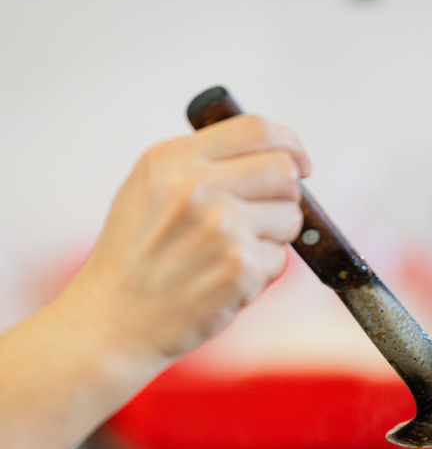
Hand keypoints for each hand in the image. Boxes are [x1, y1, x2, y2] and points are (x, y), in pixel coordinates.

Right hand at [56, 114, 311, 362]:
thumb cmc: (134, 256)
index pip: (256, 130)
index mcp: (174, 161)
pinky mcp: (241, 267)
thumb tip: (269, 151)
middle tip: (265, 215)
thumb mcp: (148, 188)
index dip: (290, 144)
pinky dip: (260, 271)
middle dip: (285, 194)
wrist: (115, 318)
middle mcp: (199, 188)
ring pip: (290, 217)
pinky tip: (224, 279)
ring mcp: (223, 228)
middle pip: (284, 171)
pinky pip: (279, 259)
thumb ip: (200, 162)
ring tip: (232, 252)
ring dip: (274, 236)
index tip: (299, 160)